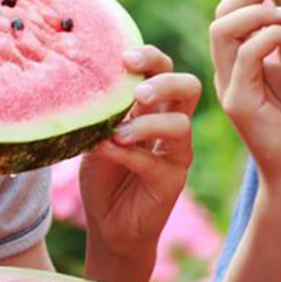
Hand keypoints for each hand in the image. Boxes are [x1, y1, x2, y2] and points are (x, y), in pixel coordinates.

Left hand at [80, 45, 200, 261]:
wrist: (108, 224)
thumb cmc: (104, 175)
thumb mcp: (96, 136)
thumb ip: (102, 114)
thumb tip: (92, 87)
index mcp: (153, 106)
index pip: (164, 68)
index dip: (151, 57)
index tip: (125, 59)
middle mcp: (170, 123)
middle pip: (188, 86)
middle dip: (165, 81)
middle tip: (139, 91)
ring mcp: (176, 152)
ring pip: (180, 124)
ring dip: (146, 124)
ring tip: (117, 133)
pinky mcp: (172, 180)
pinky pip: (156, 161)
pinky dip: (130, 154)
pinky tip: (107, 150)